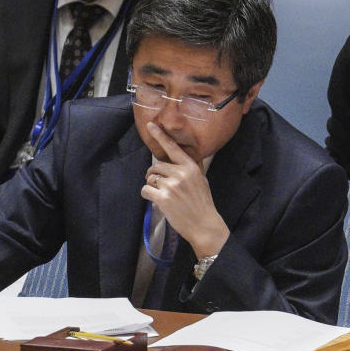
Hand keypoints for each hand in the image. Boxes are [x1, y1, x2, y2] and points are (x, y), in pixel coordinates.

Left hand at [141, 122, 228, 258]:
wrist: (204, 225)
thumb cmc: (202, 203)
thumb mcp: (201, 180)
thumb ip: (193, 167)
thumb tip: (189, 154)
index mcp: (190, 167)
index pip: (173, 148)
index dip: (160, 136)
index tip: (150, 125)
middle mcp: (181, 173)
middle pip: (156, 166)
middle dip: (154, 175)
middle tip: (160, 185)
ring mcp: (171, 186)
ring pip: (150, 178)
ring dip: (152, 185)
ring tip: (162, 194)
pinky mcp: (163, 198)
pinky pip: (145, 189)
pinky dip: (147, 195)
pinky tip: (156, 200)